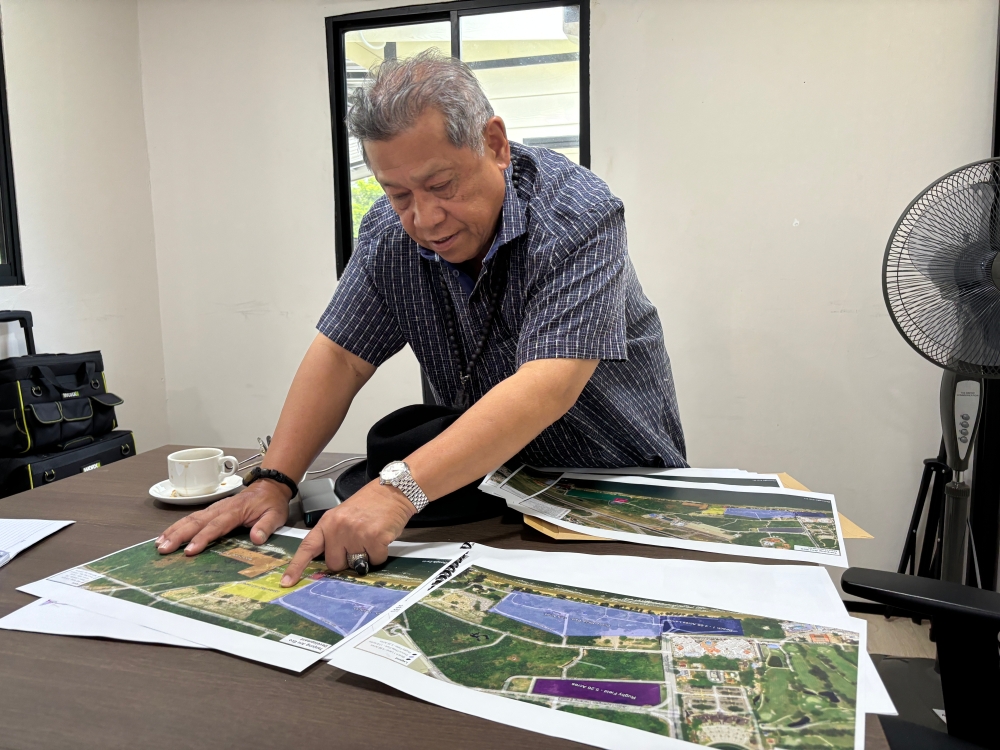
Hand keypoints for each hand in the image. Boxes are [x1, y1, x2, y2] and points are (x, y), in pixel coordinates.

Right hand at [155, 480, 290, 555]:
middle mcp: (220, 508)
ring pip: (190, 519)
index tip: (190, 551)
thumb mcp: (276, 515)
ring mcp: (214, 509)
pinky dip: (177, 526)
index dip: (202, 538)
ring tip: (159, 544)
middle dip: (178, 536)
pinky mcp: (211, 511)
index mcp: (235, 511)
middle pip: (196, 522)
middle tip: (163, 549)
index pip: (216, 526)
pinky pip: (192, 518)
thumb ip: (266, 526)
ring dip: (173, 531)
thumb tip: (257, 538)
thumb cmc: (271, 503)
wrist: (269, 487)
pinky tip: (166, 535)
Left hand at [280, 480, 414, 585]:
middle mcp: (338, 527)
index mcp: (328, 522)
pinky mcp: (374, 538)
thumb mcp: (344, 516)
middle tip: (358, 543)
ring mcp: (356, 533)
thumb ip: (334, 536)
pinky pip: (375, 560)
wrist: (393, 490)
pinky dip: (380, 553)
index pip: (308, 547)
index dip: (296, 566)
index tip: (287, 582)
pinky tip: (382, 537)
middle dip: (346, 560)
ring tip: (372, 536)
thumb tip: (332, 562)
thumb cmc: (370, 504)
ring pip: (357, 564)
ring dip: (366, 555)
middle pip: (334, 564)